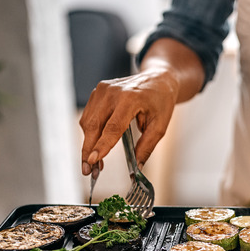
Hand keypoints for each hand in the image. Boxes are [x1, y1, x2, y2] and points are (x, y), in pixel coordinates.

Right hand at [79, 38, 203, 175]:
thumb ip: (147, 146)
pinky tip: (97, 145)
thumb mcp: (160, 125)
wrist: (158, 79)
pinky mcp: (98, 91)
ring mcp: (103, 90)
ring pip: (88, 122)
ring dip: (89, 143)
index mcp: (131, 98)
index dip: (102, 145)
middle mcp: (113, 92)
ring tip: (95, 163)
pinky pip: (89, 116)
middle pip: (95, 125)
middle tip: (89, 171)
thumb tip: (137, 166)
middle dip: (89, 150)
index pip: (113, 126)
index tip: (93, 160)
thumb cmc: (161, 101)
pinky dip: (91, 132)